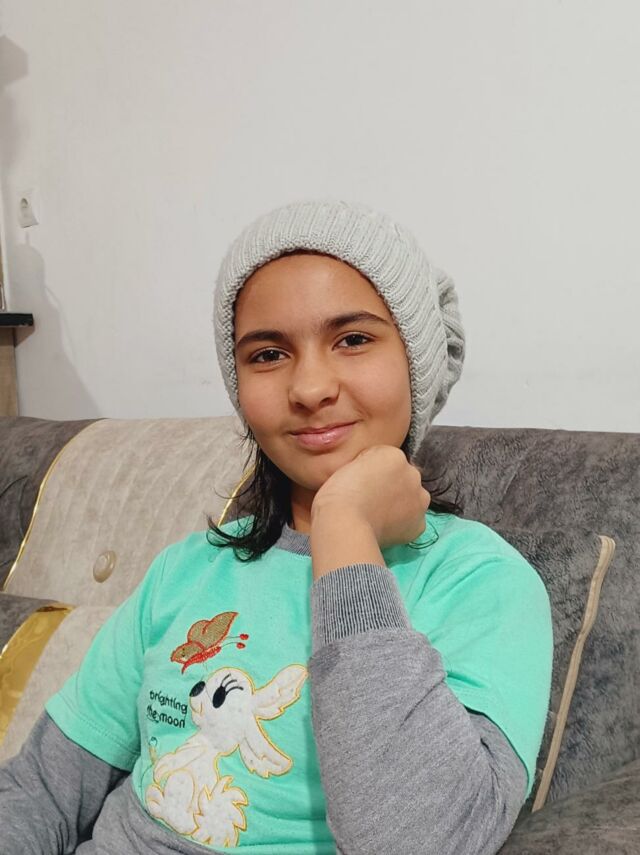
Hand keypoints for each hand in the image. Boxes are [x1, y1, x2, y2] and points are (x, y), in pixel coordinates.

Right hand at [311, 445, 430, 549]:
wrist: (344, 522)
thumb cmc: (337, 494)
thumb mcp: (348, 464)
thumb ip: (367, 465)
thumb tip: (372, 477)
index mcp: (393, 454)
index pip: (384, 460)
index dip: (370, 472)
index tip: (359, 483)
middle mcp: (412, 473)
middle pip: (402, 477)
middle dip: (390, 486)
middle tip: (369, 499)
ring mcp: (419, 499)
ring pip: (411, 498)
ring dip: (400, 504)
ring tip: (376, 514)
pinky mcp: (419, 523)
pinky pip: (412, 521)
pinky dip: (401, 525)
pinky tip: (383, 527)